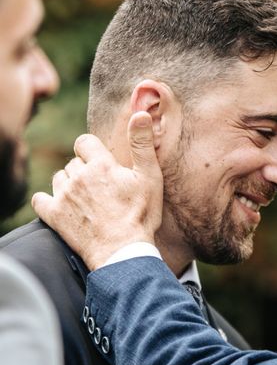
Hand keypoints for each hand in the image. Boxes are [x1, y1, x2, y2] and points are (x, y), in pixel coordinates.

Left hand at [32, 112, 162, 270]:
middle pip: (73, 162)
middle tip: (102, 187)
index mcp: (100, 165)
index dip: (93, 150)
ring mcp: (64, 196)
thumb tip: (141, 113)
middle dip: (85, 170)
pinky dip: (48, 200)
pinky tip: (62, 205)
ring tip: (87, 197)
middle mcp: (78, 177)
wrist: (123, 251)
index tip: (103, 163)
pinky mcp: (54, 215)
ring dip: (70, 183)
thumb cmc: (140, 215)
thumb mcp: (149, 177)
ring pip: (59, 178)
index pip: (84, 142)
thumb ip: (142, 143)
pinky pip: (40, 199)